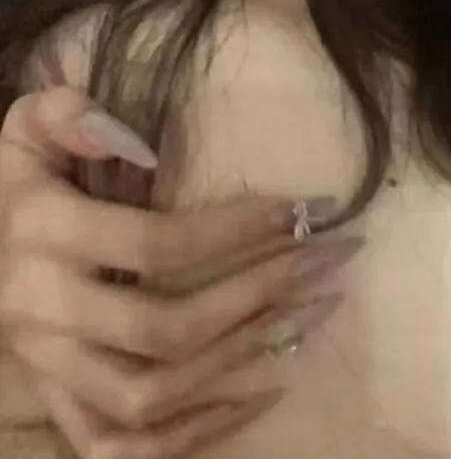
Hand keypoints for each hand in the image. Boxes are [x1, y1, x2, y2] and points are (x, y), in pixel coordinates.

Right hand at [0, 86, 358, 457]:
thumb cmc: (13, 184)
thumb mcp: (24, 130)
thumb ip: (69, 115)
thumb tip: (142, 145)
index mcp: (42, 236)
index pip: (154, 243)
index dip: (236, 228)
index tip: (302, 208)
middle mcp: (41, 311)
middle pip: (165, 330)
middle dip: (260, 295)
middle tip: (329, 261)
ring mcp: (47, 369)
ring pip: (150, 398)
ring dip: (239, 361)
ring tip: (309, 314)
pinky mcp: (54, 404)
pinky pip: (120, 449)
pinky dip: (195, 437)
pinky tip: (261, 395)